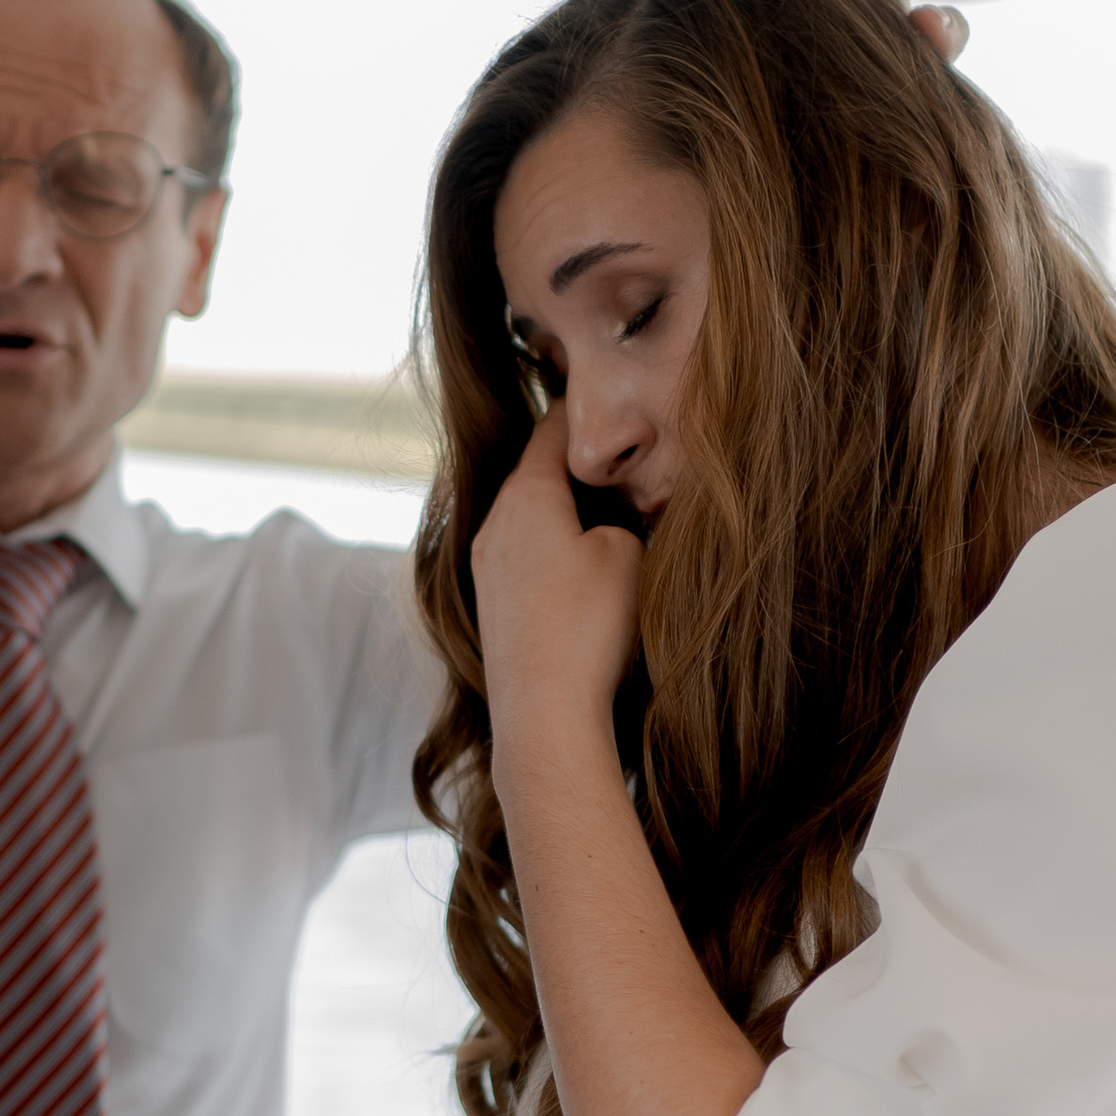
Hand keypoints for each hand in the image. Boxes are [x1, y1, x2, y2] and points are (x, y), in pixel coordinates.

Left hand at [470, 402, 641, 770]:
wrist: (545, 713)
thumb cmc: (590, 626)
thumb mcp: (628, 552)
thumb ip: (624, 514)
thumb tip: (616, 513)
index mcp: (524, 496)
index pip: (552, 432)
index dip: (581, 416)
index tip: (604, 402)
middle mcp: (494, 525)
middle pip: (535, 474)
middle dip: (575, 466)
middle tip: (618, 460)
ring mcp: (486, 568)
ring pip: (527, 518)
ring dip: (563, 511)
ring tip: (607, 514)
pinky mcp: (491, 607)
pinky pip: (523, 557)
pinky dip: (551, 548)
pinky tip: (581, 569)